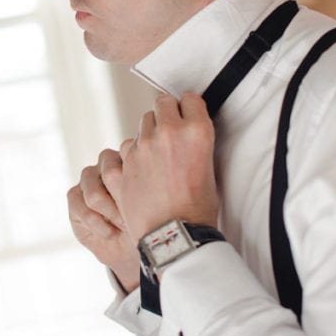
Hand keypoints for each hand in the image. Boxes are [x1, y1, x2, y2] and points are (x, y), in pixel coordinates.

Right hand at [67, 148, 140, 292]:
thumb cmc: (150, 223)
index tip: (151, 203)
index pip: (130, 155)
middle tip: (137, 217)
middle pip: (111, 173)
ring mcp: (89, 177)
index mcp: (131, 156)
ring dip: (112, 216)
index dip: (138, 183)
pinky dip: (99, 226)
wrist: (132, 248)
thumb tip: (143, 187)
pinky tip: (112, 233)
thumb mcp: (155, 206)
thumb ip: (148, 188)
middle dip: (124, 202)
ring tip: (125, 227)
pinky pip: (82, 208)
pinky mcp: (74, 195)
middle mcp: (108, 162)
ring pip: (94, 195)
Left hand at [118, 93, 219, 241]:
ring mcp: (143, 146)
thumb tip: (189, 131)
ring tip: (158, 155)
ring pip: (144, 122)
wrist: (174, 236)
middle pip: (163, 103)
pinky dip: (134, 153)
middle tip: (172, 133)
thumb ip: (196, 143)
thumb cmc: (197, 210)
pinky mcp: (125, 161)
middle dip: (168, 115)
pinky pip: (128, 145)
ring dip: (151, 132)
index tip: (188, 114)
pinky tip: (143, 169)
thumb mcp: (210, 170)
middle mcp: (169, 133)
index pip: (190, 99)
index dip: (189, 108)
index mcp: (197, 132)